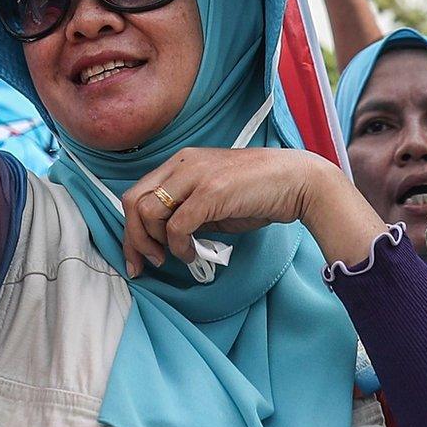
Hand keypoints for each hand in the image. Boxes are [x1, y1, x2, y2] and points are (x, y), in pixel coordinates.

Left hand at [121, 147, 350, 276]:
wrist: (296, 181)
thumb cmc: (258, 192)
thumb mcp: (214, 197)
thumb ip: (188, 210)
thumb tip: (167, 238)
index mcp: (181, 162)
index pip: (136, 193)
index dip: (131, 229)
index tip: (138, 257)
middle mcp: (182, 163)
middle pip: (133, 202)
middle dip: (134, 239)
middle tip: (147, 264)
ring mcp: (195, 175)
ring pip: (148, 212)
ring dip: (156, 242)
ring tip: (174, 256)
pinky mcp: (211, 192)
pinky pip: (177, 226)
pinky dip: (179, 247)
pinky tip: (192, 254)